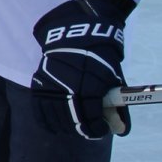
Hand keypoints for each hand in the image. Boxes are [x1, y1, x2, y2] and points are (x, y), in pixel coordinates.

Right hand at [30, 0, 129, 138]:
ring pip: (56, 116)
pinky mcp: (40, 81)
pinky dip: (46, 120)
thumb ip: (114, 105)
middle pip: (73, 120)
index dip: (97, 129)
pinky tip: (53, 126)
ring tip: (72, 126)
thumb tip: (121, 130)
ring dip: (65, 126)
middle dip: (82, 128)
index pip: (91, 119)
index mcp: (90, 87)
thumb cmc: (100, 55)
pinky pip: (40, 107)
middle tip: (87, 129)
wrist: (77, 30)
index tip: (100, 130)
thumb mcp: (112, 78)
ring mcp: (52, 84)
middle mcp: (69, 88)